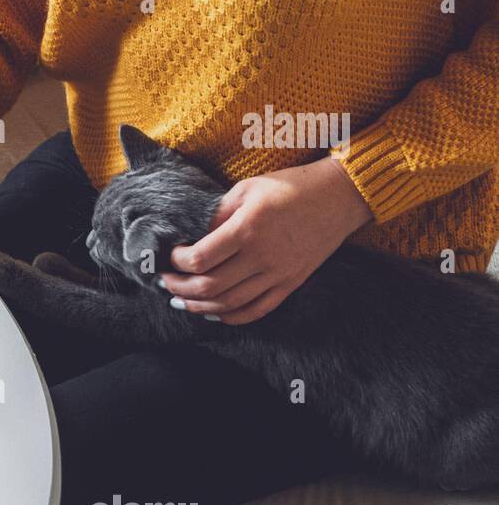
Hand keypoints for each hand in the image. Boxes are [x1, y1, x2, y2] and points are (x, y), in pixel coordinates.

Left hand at [160, 156, 371, 323]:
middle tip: (164, 283)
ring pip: (229, 304)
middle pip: (209, 287)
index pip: (199, 258)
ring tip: (180, 301)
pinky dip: (231, 317)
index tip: (169, 256)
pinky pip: (257, 310)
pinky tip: (214, 312)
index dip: (176, 262)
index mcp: (247, 228)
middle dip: (179, 288)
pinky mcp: (291, 284)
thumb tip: (189, 237)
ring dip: (198, 307)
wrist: (340, 197)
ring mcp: (279, 274)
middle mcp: (262, 256)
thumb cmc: (290, 187)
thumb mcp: (247, 189)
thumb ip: (216, 214)